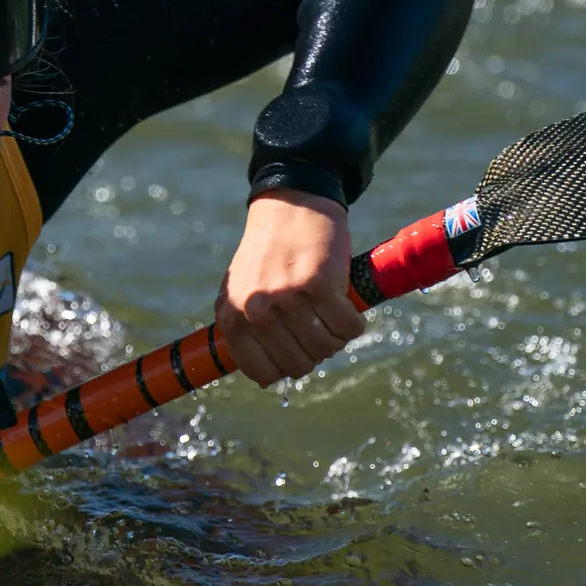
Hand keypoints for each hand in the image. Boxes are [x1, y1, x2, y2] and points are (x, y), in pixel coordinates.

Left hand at [215, 187, 360, 386]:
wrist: (289, 206)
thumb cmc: (267, 253)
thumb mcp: (240, 291)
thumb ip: (246, 330)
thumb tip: (266, 379)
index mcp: (232, 318)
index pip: (263, 373)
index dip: (286, 367)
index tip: (297, 351)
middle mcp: (256, 311)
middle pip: (300, 364)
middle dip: (315, 351)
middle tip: (318, 325)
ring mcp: (287, 298)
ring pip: (327, 348)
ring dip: (336, 336)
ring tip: (330, 312)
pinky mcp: (319, 285)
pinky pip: (349, 328)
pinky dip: (354, 322)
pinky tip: (345, 303)